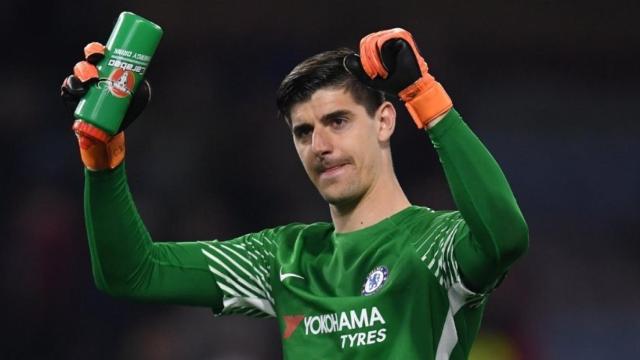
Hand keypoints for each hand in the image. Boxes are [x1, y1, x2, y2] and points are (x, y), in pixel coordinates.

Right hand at [61, 42, 150, 169]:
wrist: (114, 128)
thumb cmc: (127, 108)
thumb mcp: (140, 95)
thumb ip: (142, 86)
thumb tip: (141, 82)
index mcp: (106, 68)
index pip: (98, 53)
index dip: (96, 50)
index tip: (102, 55)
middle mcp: (92, 74)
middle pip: (86, 61)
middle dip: (88, 64)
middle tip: (96, 73)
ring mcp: (81, 85)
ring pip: (76, 74)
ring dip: (81, 75)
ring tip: (90, 83)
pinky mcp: (72, 97)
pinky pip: (66, 89)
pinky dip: (69, 88)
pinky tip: (77, 91)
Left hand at [344, 28, 451, 128]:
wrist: (411, 87)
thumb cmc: (394, 84)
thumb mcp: (371, 78)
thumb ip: (358, 70)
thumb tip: (346, 58)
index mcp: (384, 44)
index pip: (365, 44)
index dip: (366, 60)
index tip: (378, 73)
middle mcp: (390, 37)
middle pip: (367, 42)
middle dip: (370, 61)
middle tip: (382, 72)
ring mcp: (395, 35)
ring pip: (372, 42)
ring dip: (376, 60)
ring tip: (387, 69)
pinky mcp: (400, 36)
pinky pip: (380, 43)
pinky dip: (383, 56)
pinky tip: (391, 64)